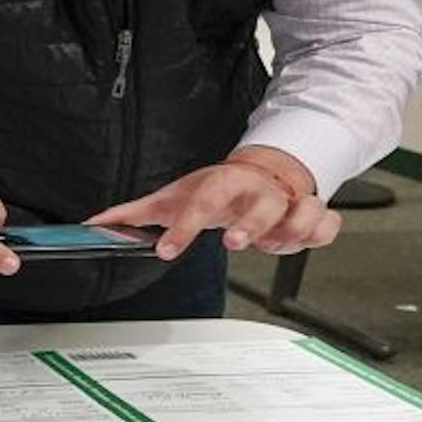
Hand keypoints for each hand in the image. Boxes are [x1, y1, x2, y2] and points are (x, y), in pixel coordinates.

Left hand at [90, 147, 336, 258]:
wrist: (262, 170)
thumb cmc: (215, 187)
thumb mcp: (173, 196)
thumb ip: (135, 213)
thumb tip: (95, 224)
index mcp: (222, 184)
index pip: (200, 203)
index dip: (184, 227)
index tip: (165, 250)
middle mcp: (257, 192)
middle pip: (260, 204)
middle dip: (249, 224)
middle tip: (231, 243)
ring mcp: (287, 202)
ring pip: (303, 211)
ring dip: (290, 230)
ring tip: (271, 245)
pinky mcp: (311, 215)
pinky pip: (327, 224)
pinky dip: (319, 234)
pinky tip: (301, 242)